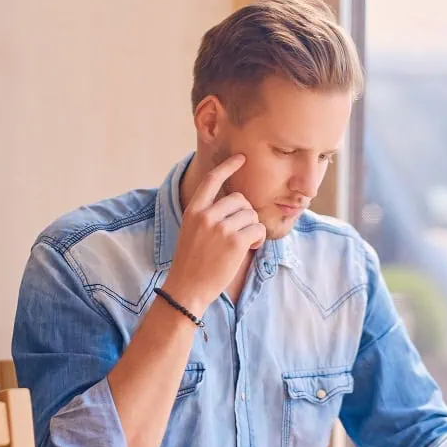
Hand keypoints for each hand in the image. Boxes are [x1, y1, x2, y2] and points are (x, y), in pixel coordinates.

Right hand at [163, 153, 265, 313]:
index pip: (212, 180)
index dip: (228, 167)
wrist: (187, 289)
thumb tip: (237, 203)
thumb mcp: (192, 231)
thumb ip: (208, 215)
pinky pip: (258, 230)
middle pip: (240, 199)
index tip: (241, 158)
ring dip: (252, 228)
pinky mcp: (235, 242)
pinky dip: (258, 239)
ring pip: (251, 215)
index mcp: (193, 210)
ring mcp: (220, 228)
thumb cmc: (192, 263)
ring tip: (243, 243)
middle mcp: (206, 215)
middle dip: (246, 214)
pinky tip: (249, 248)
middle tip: (241, 232)